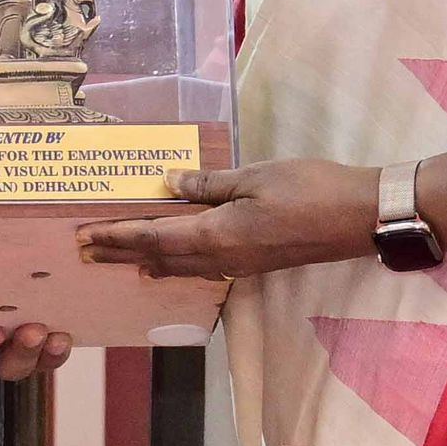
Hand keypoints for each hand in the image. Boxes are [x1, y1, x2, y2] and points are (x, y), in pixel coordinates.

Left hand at [76, 160, 383, 281]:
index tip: (85, 237)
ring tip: (122, 258)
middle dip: (122, 254)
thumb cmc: (310, 190)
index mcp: (217, 236)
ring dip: (148, 261)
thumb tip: (169, 184)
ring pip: (182, 267)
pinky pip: (204, 268)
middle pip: (161, 258)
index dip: (117, 237)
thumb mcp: (255, 177)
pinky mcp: (256, 263)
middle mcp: (223, 259)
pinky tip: (173, 261)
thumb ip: (209, 185)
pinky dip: (177, 264)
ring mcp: (241, 265)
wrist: (360, 218)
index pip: (154, 238)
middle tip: (87, 252)